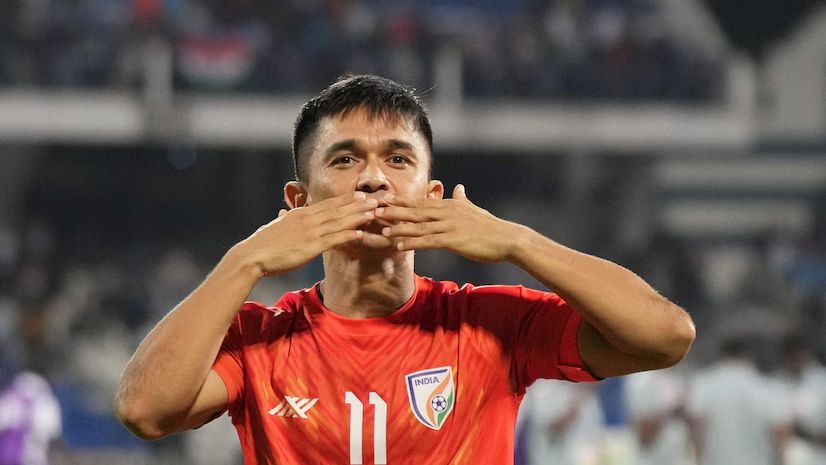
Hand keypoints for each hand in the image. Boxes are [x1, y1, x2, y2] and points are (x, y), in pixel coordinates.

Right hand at [238, 192, 377, 275]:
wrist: (252, 256)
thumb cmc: (262, 244)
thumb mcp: (275, 226)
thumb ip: (284, 218)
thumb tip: (283, 213)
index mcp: (300, 214)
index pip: (327, 204)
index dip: (345, 200)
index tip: (359, 196)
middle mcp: (307, 219)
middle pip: (337, 210)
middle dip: (357, 205)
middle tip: (375, 200)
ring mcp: (310, 232)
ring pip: (339, 222)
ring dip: (358, 217)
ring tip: (373, 213)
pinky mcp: (311, 247)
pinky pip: (334, 239)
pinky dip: (348, 235)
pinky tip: (360, 233)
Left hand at [376, 184, 522, 262]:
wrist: (507, 239)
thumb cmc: (491, 227)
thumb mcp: (474, 209)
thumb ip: (463, 199)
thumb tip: (459, 187)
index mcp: (450, 205)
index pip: (421, 201)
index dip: (402, 200)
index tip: (386, 198)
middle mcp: (447, 212)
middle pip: (415, 211)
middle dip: (394, 211)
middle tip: (375, 210)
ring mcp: (449, 225)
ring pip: (418, 226)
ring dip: (399, 229)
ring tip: (382, 230)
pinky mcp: (453, 240)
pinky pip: (428, 241)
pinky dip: (412, 243)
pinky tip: (400, 246)